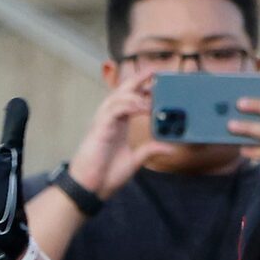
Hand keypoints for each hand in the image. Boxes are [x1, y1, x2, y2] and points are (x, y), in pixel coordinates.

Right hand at [66, 70, 157, 200]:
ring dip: (136, 93)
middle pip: (122, 92)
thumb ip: (150, 150)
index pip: (130, 100)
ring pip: (117, 97)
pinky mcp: (99, 129)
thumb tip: (170, 148)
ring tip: (153, 92)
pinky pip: (114, 110)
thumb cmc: (106, 174)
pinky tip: (143, 107)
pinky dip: (129, 105)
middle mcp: (110, 119)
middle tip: (155, 71)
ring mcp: (103, 122)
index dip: (142, 89)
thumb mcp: (135, 160)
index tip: (158, 82)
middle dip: (137, 80)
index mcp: (118, 124)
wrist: (90, 188)